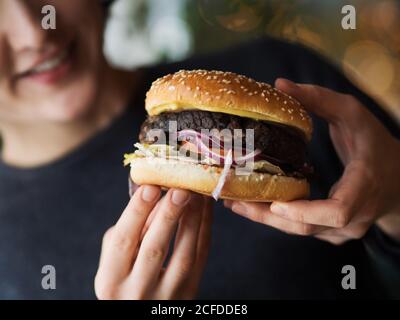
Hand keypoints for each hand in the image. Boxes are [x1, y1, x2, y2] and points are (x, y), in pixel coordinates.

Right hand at [95, 186, 212, 298]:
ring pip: (183, 255)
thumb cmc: (124, 281)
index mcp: (111, 280)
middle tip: (179, 189)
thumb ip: (131, 232)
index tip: (149, 187)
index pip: (123, 242)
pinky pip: (201, 257)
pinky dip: (204, 229)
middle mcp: (137, 291)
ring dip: (192, 220)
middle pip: (154, 249)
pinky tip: (204, 208)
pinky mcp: (190, 292)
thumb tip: (155, 199)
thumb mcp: (115, 262)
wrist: (143, 312)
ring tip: (196, 193)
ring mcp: (167, 295)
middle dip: (168, 216)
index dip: (137, 213)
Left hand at [225, 78, 399, 243]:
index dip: (304, 211)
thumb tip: (280, 85)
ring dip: (266, 219)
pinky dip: (277, 219)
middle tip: (234, 201)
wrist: (397, 180)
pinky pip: (302, 230)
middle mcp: (355, 217)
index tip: (275, 202)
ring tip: (234, 203)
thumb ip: (320, 99)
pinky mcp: (334, 232)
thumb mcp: (353, 115)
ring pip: (301, 232)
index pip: (338, 211)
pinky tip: (254, 205)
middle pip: (307, 227)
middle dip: (268, 216)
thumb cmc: (375, 145)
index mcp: (364, 187)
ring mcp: (344, 230)